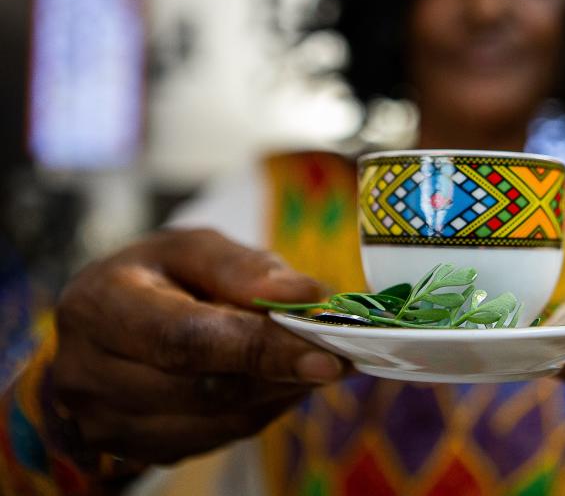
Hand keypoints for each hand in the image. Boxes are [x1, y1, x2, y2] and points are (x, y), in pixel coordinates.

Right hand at [51, 228, 343, 465]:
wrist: (99, 326)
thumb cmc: (153, 276)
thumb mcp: (192, 249)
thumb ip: (245, 267)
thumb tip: (305, 295)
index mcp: (99, 306)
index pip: (187, 339)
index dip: (261, 348)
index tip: (327, 354)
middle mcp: (88, 374)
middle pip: (206, 389)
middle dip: (282, 372)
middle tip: (338, 356)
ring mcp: (105, 423)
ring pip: (219, 424)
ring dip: (278, 394)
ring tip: (311, 362)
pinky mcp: (131, 452)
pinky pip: (215, 440)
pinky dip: (258, 410)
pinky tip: (276, 381)